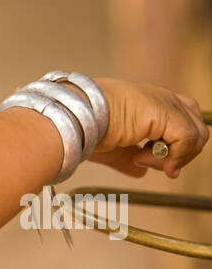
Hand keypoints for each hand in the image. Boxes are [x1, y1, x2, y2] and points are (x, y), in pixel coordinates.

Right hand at [83, 77, 208, 179]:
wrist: (72, 118)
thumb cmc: (84, 129)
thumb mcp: (114, 149)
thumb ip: (132, 159)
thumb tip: (141, 171)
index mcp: (149, 101)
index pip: (183, 122)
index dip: (176, 147)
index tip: (148, 162)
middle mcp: (160, 97)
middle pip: (197, 127)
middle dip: (181, 153)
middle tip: (153, 165)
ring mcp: (164, 101)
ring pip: (197, 134)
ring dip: (175, 156)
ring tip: (142, 159)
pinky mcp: (163, 111)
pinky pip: (187, 139)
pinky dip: (173, 156)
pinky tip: (143, 158)